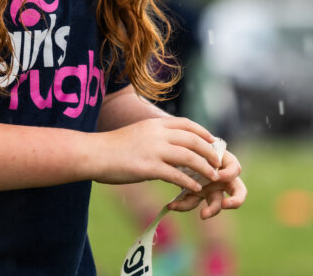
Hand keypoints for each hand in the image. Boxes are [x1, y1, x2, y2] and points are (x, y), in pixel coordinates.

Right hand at [93, 117, 221, 192]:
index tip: (212, 140)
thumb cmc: (113, 146)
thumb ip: (154, 136)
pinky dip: (189, 182)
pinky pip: (176, 175)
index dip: (203, 132)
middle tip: (218, 162)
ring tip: (213, 177)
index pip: (186, 124)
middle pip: (193, 140)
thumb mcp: (137, 133)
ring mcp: (154, 150)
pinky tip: (196, 188)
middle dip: (209, 152)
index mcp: (154, 124)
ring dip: (205, 168)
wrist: (94, 153)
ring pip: (189, 157)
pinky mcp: (149, 167)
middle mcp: (157, 134)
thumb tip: (170, 145)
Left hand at [167, 149, 246, 218]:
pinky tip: (171, 205)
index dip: (228, 174)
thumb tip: (207, 145)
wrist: (173, 149)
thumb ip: (199, 146)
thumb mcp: (194, 142)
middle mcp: (219, 178)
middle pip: (238, 192)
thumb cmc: (187, 142)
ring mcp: (208, 188)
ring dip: (212, 211)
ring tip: (203, 215)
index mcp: (222, 162)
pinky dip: (182, 206)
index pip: (235, 169)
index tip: (216, 175)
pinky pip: (192, 203)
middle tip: (225, 204)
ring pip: (217, 204)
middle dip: (236, 201)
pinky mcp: (195, 194)